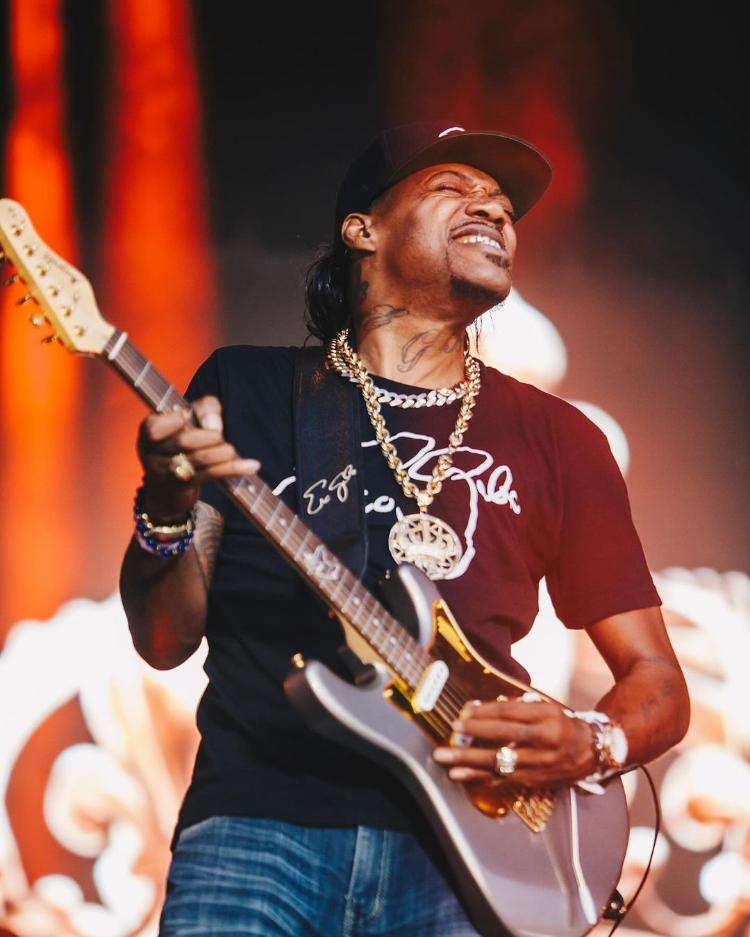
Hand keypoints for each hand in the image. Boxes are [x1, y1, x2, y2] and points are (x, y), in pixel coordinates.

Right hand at [137, 395, 259, 519]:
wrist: (167, 490)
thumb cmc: (182, 444)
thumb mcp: (190, 418)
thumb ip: (205, 408)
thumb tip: (213, 426)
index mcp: (148, 430)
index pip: (156, 424)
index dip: (176, 420)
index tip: (185, 417)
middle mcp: (151, 453)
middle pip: (185, 441)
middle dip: (209, 437)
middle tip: (219, 437)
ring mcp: (166, 473)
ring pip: (199, 459)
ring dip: (223, 453)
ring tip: (232, 450)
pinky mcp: (184, 487)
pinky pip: (211, 475)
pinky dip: (233, 468)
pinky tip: (252, 465)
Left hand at [432, 699, 595, 787]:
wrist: (591, 752)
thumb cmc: (561, 724)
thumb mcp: (545, 708)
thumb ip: (515, 708)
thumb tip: (478, 709)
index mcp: (547, 717)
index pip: (510, 712)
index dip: (485, 712)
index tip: (464, 712)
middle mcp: (544, 740)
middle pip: (504, 736)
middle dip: (475, 734)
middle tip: (452, 732)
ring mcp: (538, 763)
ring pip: (500, 762)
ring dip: (469, 761)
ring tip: (446, 760)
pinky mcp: (533, 780)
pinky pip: (502, 779)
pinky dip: (479, 778)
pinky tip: (460, 776)